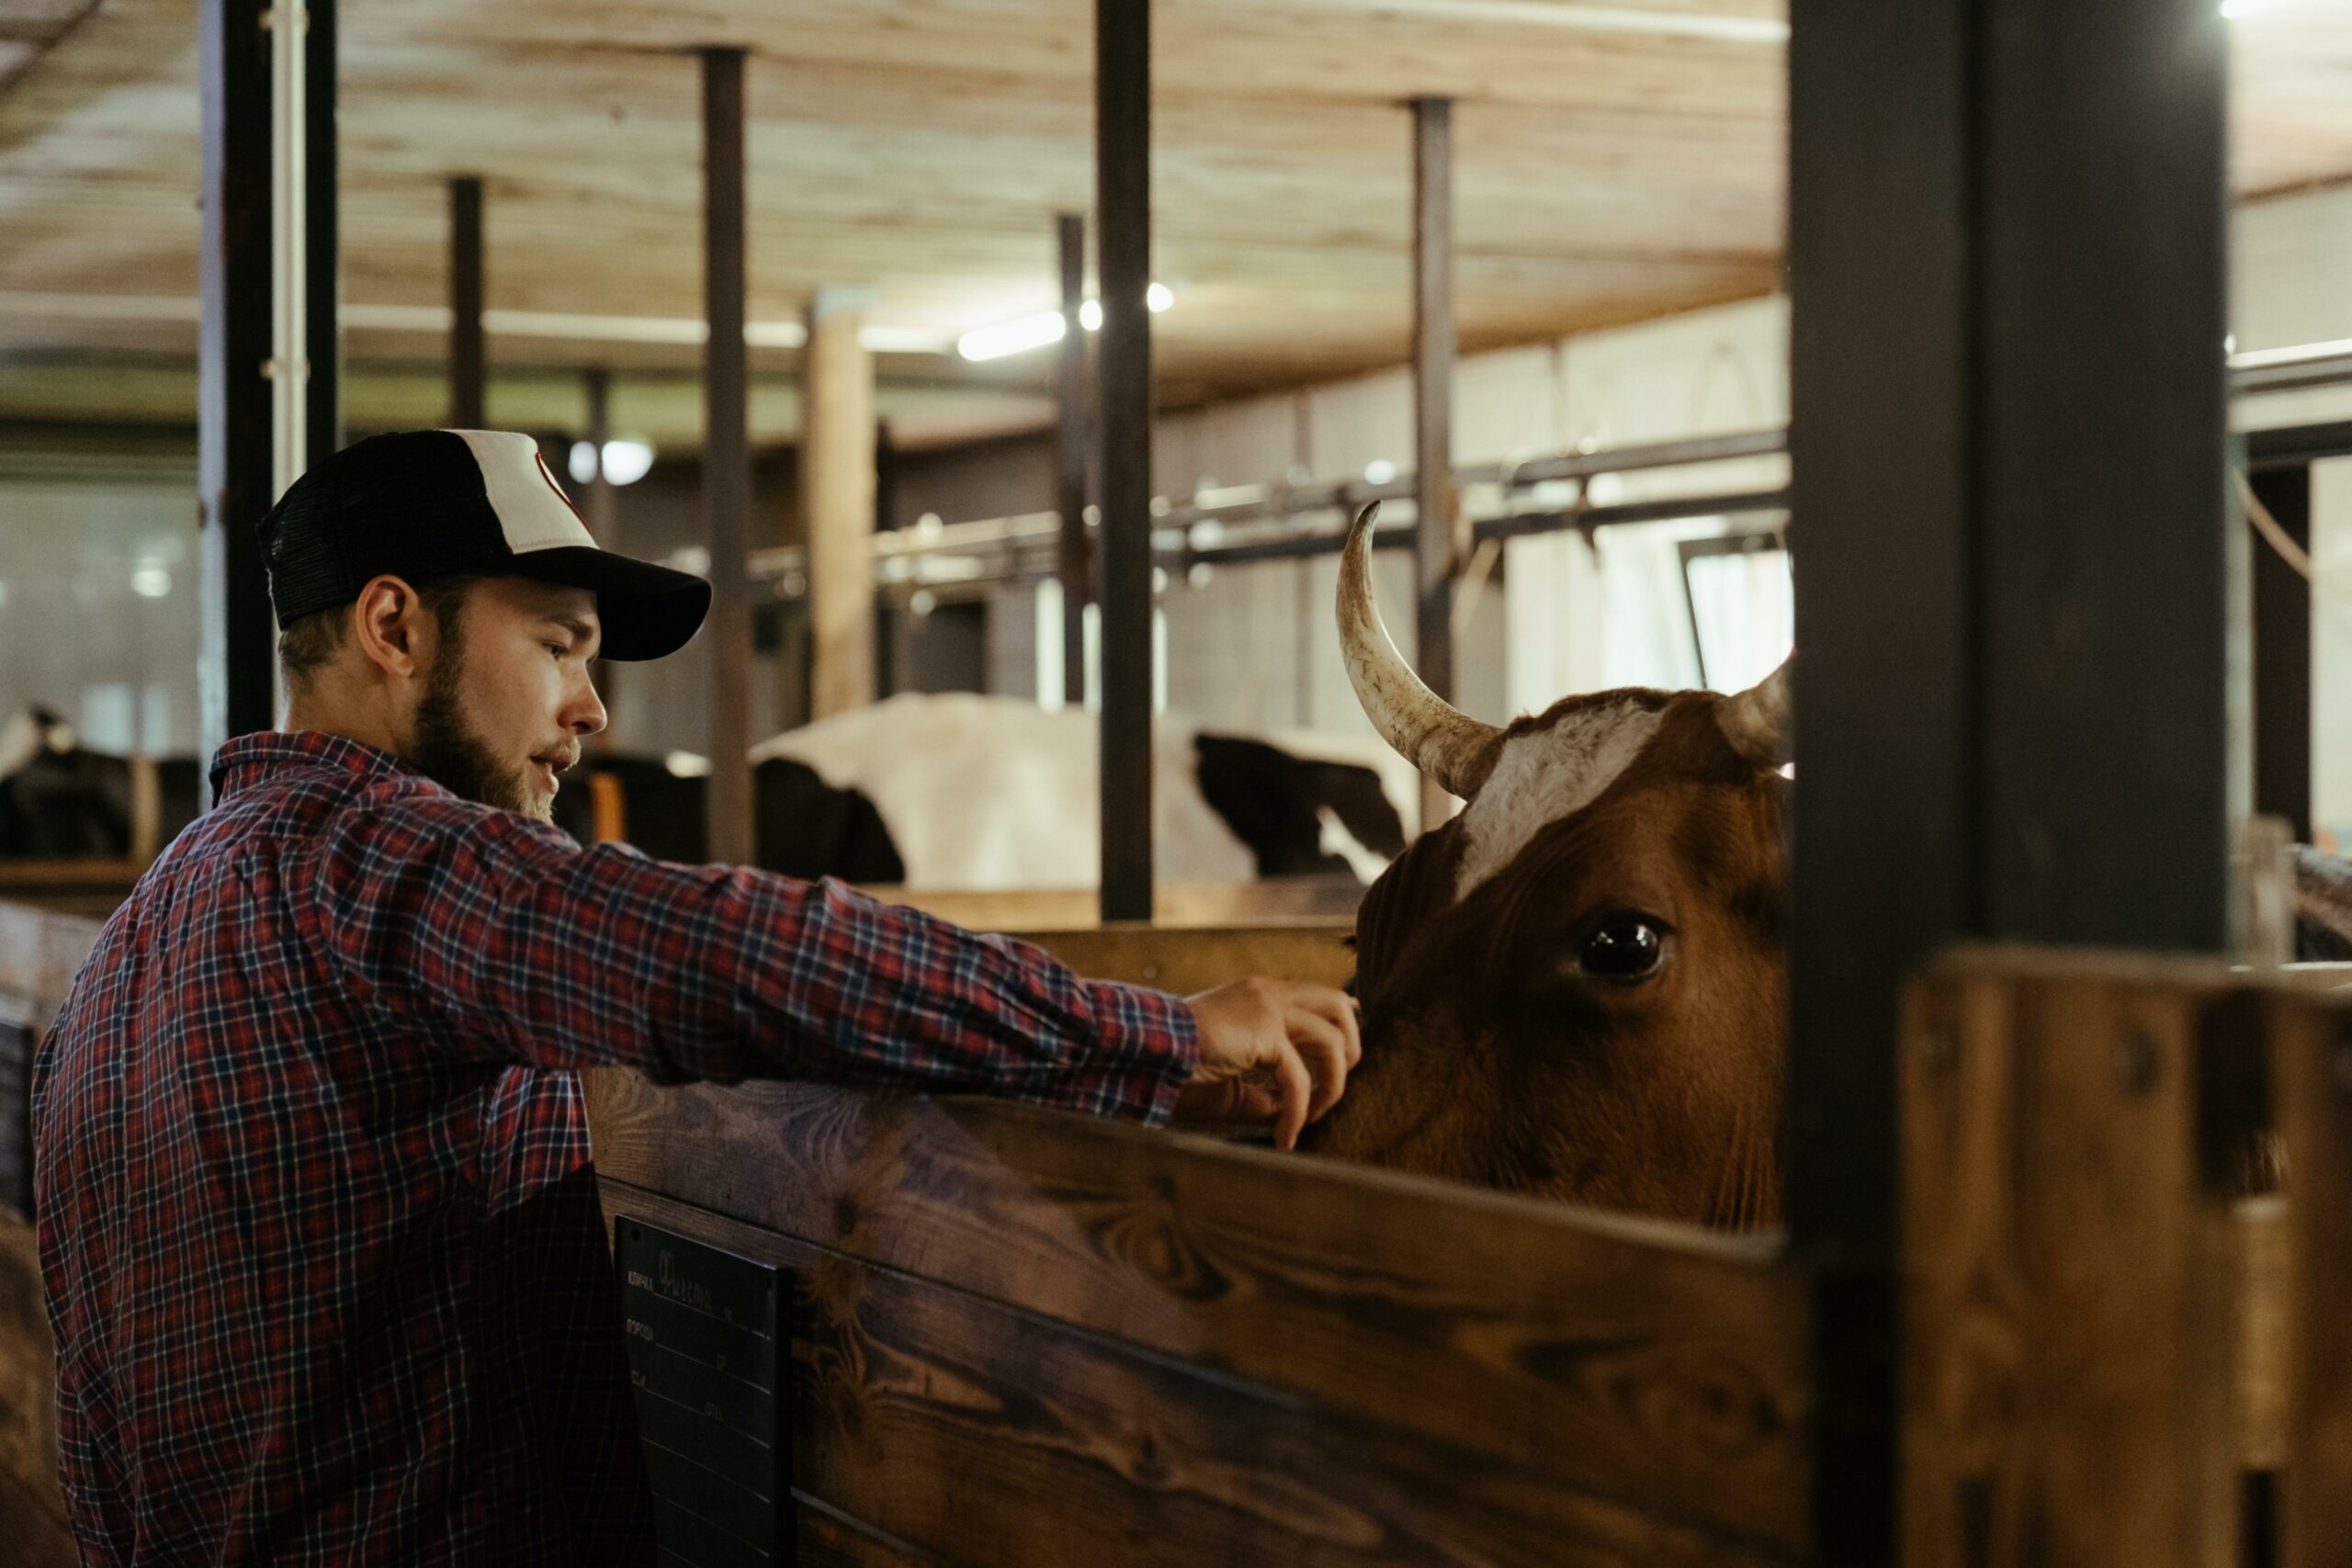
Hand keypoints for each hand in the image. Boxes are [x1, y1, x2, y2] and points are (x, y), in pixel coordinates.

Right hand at [1173, 978, 1361, 1149]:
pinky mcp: (1263, 1031)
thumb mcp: (1231, 1087)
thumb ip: (1265, 1096)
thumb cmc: (1175, 1072)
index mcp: (1258, 997)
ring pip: (1331, 1037)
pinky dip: (1298, 1112)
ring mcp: (1266, 1007)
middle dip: (1349, 1048)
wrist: (1142, 1057)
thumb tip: (1295, 1115)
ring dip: (1331, 1085)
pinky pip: (1298, 1077)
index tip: (1322, 1084)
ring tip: (1311, 1119)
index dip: (1332, 1041)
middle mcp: (1267, 993)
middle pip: (1339, 1003)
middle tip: (1332, 1090)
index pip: (1317, 1003)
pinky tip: (1285, 1137)